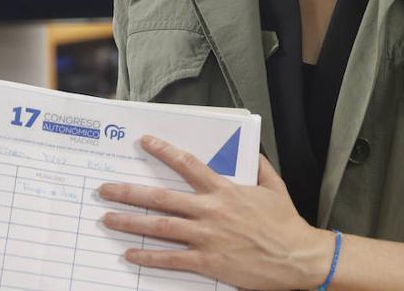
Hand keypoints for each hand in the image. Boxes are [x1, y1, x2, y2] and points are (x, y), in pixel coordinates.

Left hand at [97, 134, 333, 289]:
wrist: (298, 257)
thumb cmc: (286, 223)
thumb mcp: (274, 187)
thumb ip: (260, 166)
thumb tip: (252, 150)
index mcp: (225, 190)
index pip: (187, 164)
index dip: (164, 151)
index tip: (144, 142)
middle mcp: (210, 211)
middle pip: (161, 197)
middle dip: (129, 192)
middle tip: (105, 188)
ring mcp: (207, 237)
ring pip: (160, 226)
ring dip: (129, 222)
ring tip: (107, 218)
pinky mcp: (208, 261)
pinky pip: (171, 259)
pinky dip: (148, 256)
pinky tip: (130, 253)